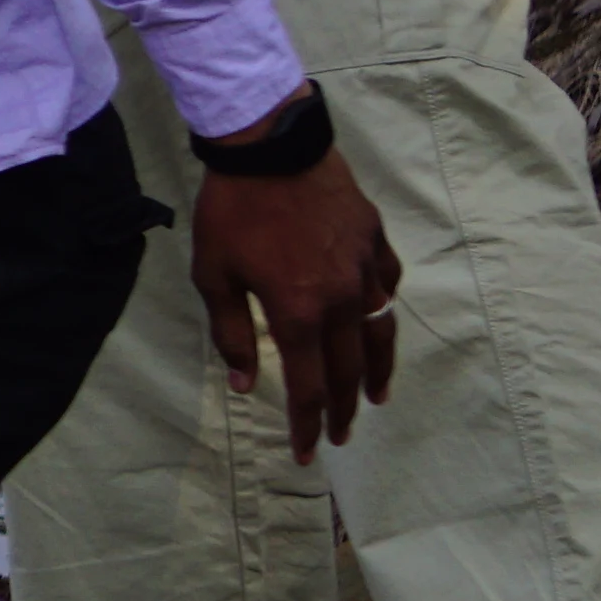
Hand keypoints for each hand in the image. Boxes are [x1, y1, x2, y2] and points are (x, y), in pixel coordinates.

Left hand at [191, 150, 397, 462]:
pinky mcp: (375, 240)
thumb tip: (244, 385)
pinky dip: (382, 308)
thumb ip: (230, 333)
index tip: (309, 452)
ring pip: (378, 333)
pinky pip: (386, 284)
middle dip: (345, 410)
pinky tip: (377, 317)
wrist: (271, 147)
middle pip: (350, 369)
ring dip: (377, 371)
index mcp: (299, 313)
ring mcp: (365, 269)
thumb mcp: (214, 275)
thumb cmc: (232, 212)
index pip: (310, 387)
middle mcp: (342, 299)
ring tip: (376, 397)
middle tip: (343, 436)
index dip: (309, 426)